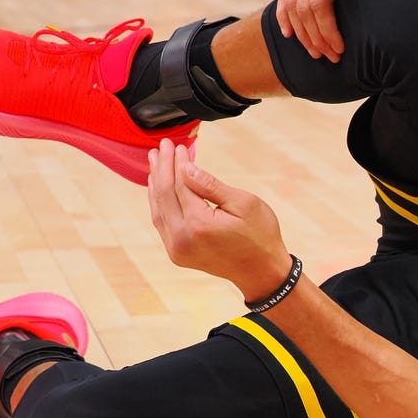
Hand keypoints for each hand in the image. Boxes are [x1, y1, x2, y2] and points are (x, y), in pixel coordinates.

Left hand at [147, 139, 292, 303]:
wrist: (262, 272)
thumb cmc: (260, 235)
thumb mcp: (244, 204)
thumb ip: (211, 185)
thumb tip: (185, 167)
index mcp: (199, 224)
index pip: (181, 185)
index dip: (178, 163)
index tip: (178, 146)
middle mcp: (182, 238)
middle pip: (164, 194)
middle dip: (162, 168)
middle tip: (162, 146)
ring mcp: (177, 248)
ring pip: (159, 208)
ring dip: (156, 183)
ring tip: (155, 161)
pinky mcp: (177, 253)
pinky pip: (162, 222)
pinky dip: (159, 202)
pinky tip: (159, 187)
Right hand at [275, 0, 417, 62]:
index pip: (317, 4)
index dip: (326, 31)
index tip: (340, 50)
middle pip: (303, 8)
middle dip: (315, 37)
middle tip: (332, 58)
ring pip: (292, 5)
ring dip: (302, 33)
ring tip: (317, 53)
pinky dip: (285, 15)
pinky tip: (289, 34)